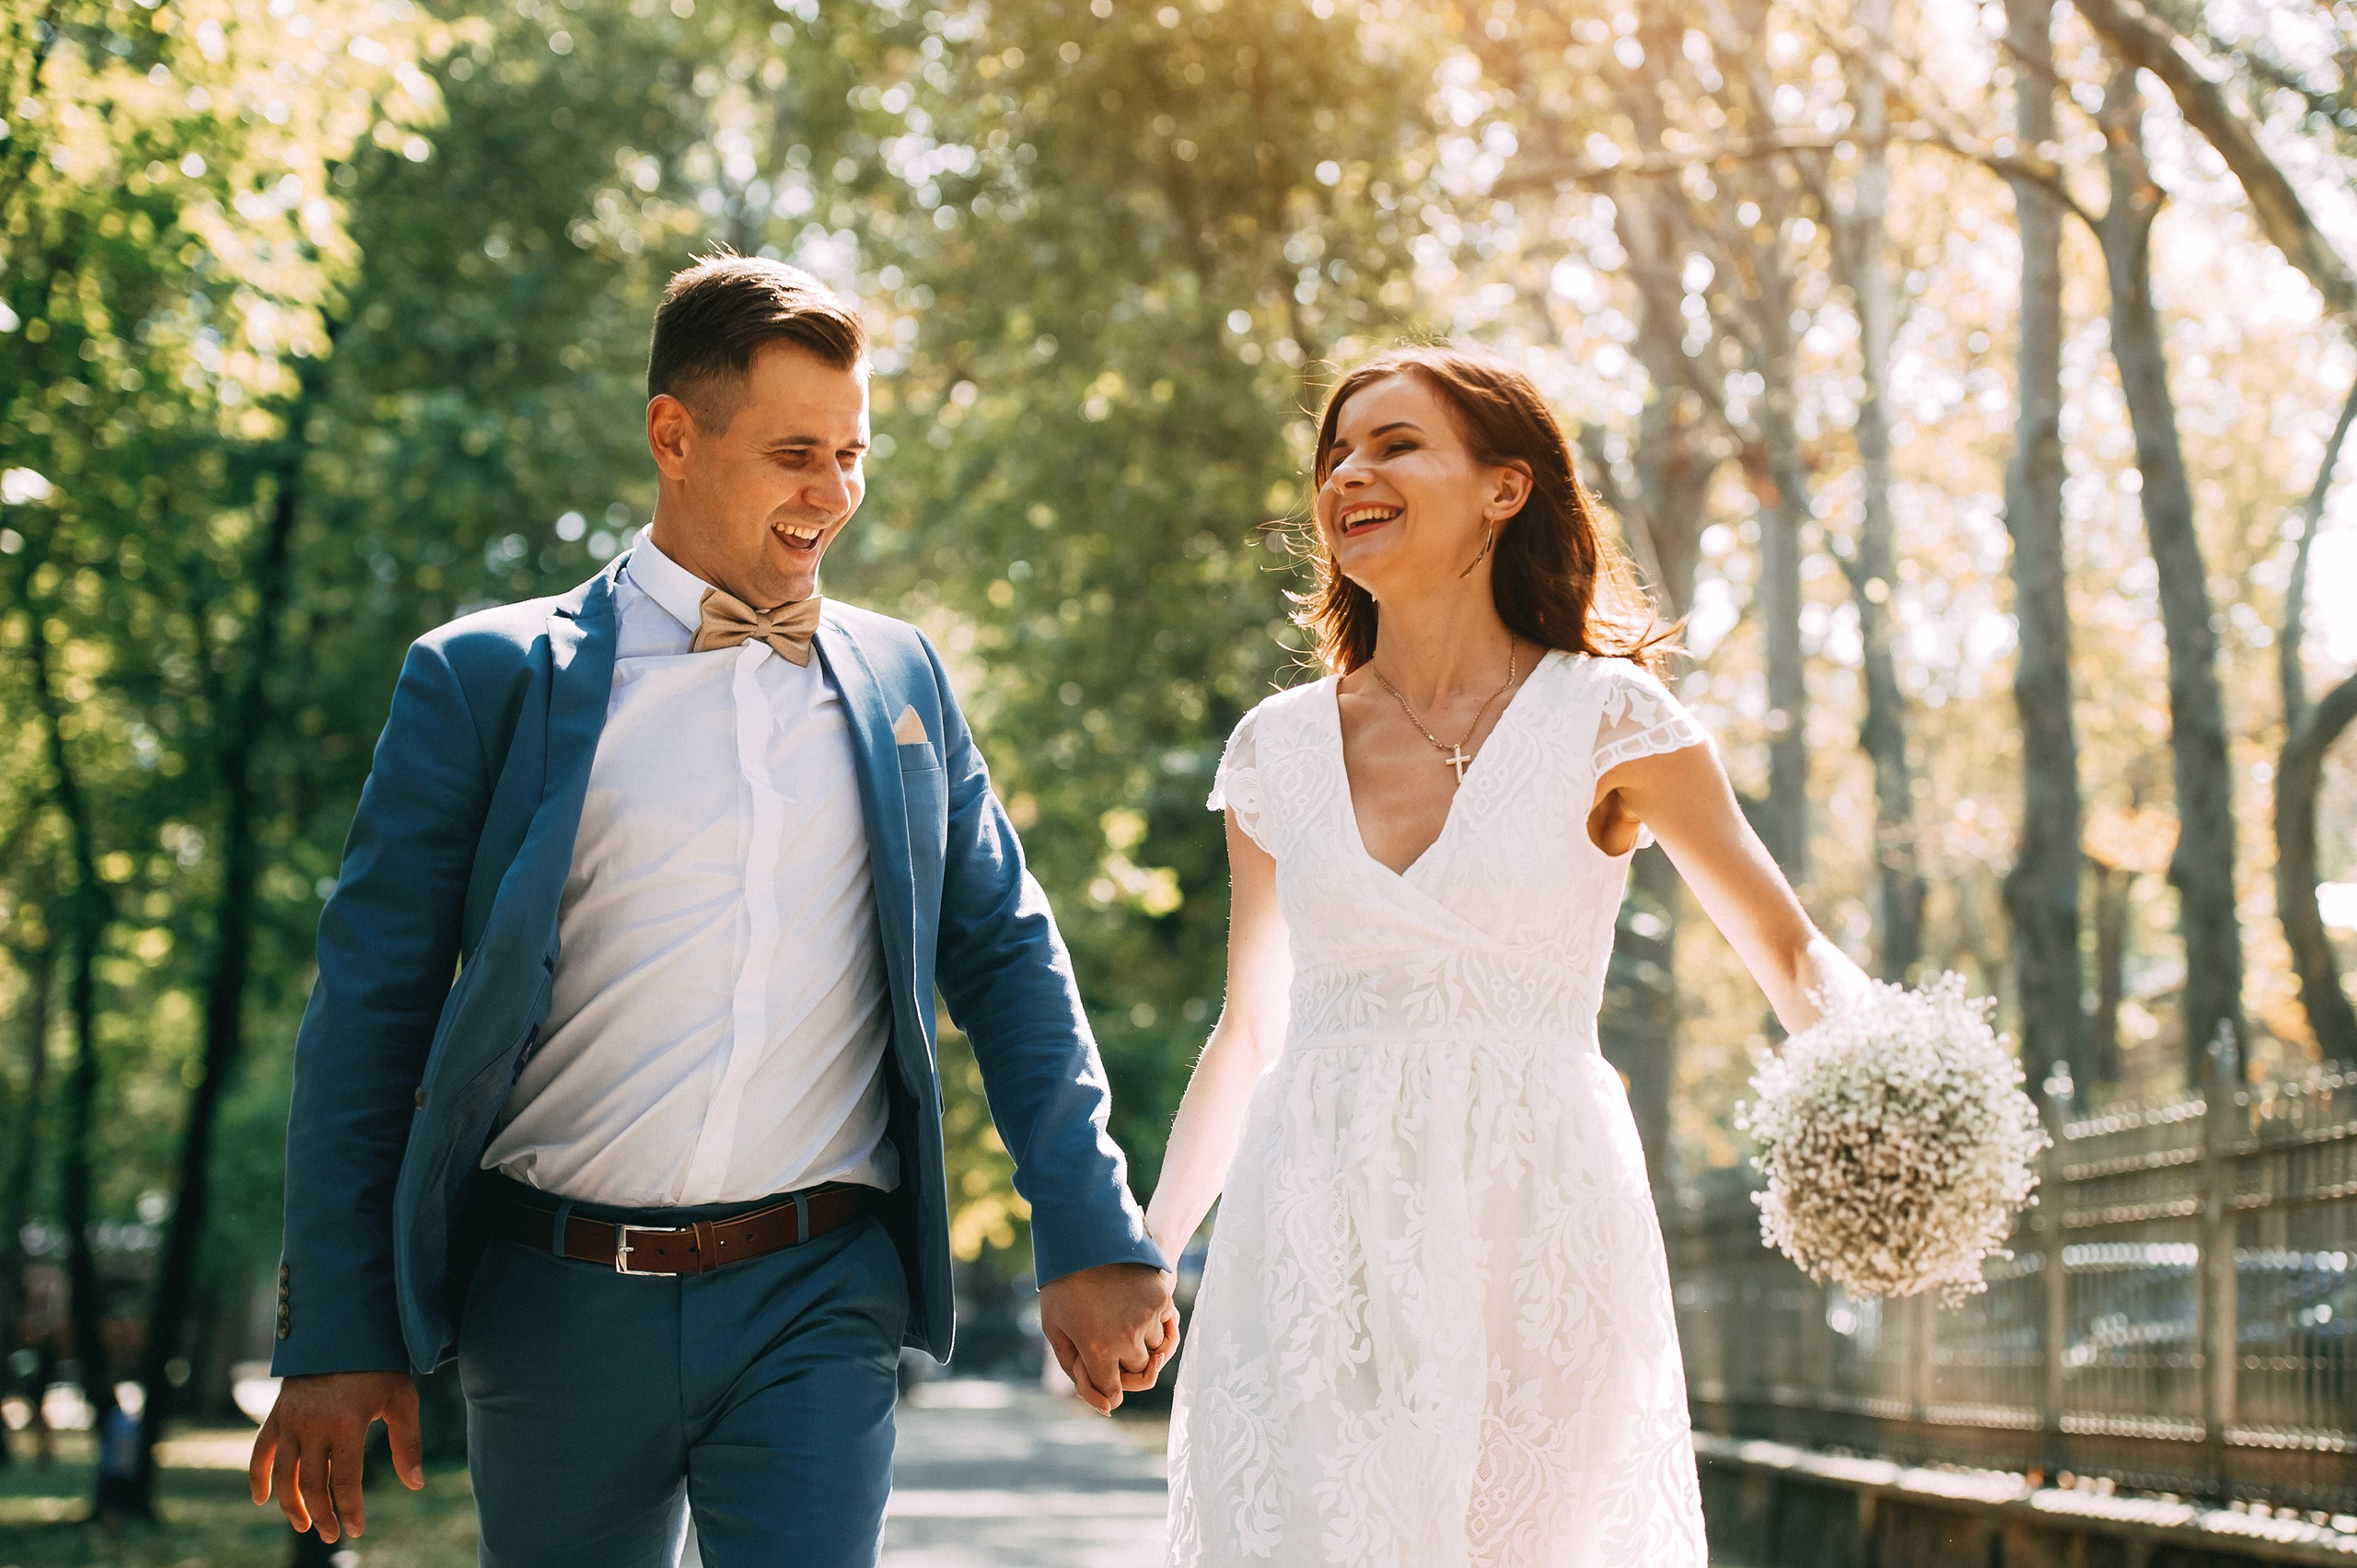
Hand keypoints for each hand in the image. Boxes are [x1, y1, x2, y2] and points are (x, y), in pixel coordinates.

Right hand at [248, 1371, 424, 1540]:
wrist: (343, 1331)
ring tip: (304, 1524)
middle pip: (311, 1485)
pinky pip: (260, 1451)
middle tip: (330, 1535)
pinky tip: (261, 1499)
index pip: (345, 1482)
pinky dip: (257, 1477)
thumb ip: (408, 1443)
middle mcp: (313, 1426)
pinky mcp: (276, 1415)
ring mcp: (290, 1421)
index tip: (356, 1529)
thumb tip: (415, 1485)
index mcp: (346, 1425)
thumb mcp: (402, 1400)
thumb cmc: (378, 1367)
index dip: (350, 1510)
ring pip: (284, 1475)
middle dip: (321, 1514)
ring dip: (290, 1505)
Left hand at [1037, 1261, 1178, 1414]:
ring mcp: (1148, 1317)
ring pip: (1154, 1349)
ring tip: (1117, 1309)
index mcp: (1097, 1350)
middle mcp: (1127, 1338)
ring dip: (1140, 1338)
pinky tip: (1133, 1301)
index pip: (1114, 1392)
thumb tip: (1107, 1407)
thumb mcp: (1055, 1329)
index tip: (1100, 1368)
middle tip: (1105, 1328)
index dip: (1106, 1385)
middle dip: (1123, 1357)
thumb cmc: (1062, 1286)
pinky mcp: (1161, 1298)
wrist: (1084, 1236)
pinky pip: (1166, 1324)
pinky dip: (1154, 1319)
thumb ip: (1075, 1371)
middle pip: (1137, 1370)